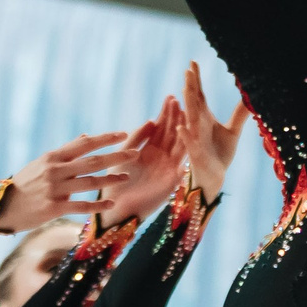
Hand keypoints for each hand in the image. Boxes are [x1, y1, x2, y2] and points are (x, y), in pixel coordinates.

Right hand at [0, 130, 146, 230]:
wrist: (3, 207)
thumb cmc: (26, 184)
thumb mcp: (42, 163)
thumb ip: (66, 151)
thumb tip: (86, 136)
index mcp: (53, 157)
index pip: (84, 144)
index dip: (105, 139)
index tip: (123, 135)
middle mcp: (55, 170)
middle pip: (92, 161)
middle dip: (115, 156)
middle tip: (135, 153)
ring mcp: (55, 189)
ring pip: (89, 182)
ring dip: (110, 179)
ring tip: (127, 177)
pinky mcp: (54, 208)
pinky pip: (80, 206)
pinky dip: (97, 205)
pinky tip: (111, 204)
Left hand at [95, 109, 184, 227]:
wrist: (115, 208)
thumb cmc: (115, 182)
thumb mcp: (124, 154)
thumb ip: (136, 138)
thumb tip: (151, 121)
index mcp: (149, 151)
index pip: (160, 129)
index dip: (166, 114)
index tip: (171, 98)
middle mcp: (161, 159)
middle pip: (172, 134)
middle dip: (176, 118)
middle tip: (182, 100)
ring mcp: (167, 170)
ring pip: (179, 147)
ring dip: (184, 132)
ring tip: (189, 115)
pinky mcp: (171, 183)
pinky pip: (181, 166)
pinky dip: (186, 155)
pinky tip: (192, 142)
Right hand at [177, 60, 247, 198]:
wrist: (214, 177)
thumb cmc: (220, 153)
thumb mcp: (233, 131)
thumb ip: (240, 114)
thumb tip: (251, 98)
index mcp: (204, 118)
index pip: (198, 95)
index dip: (196, 80)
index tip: (193, 63)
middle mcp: (197, 125)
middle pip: (193, 103)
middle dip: (191, 87)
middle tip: (188, 70)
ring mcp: (195, 139)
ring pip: (190, 119)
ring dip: (188, 105)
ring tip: (185, 89)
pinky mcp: (196, 154)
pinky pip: (189, 144)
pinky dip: (186, 136)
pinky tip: (182, 127)